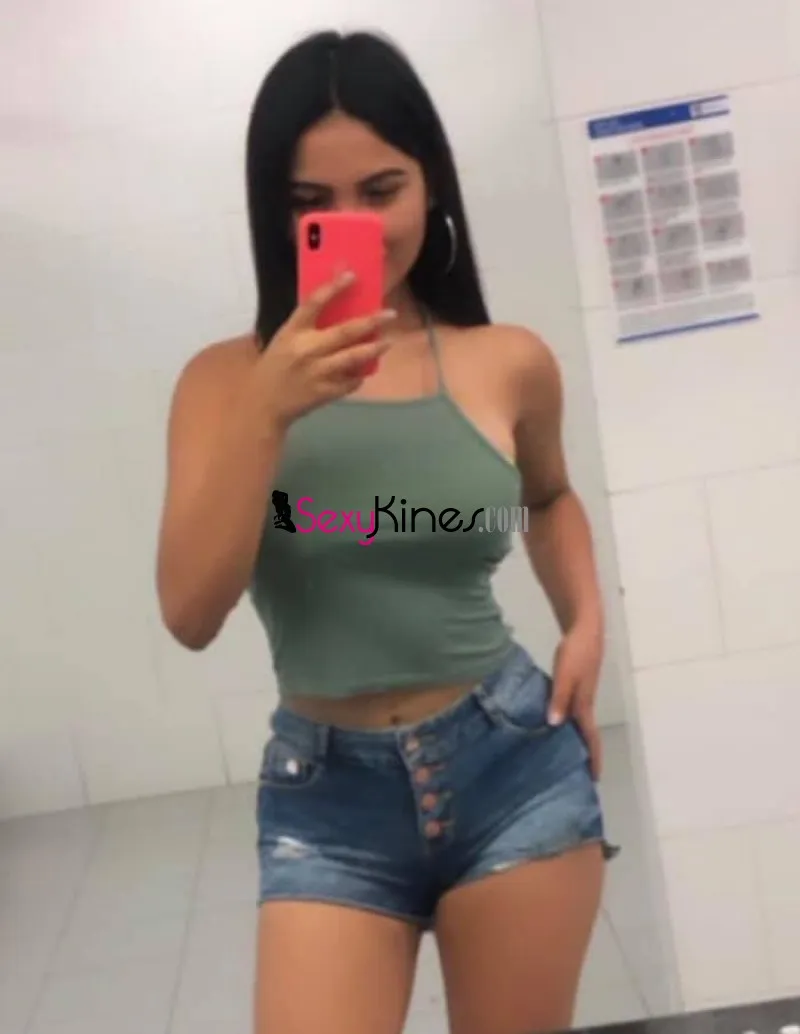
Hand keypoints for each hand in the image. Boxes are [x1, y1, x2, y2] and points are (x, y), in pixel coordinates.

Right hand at [253, 272, 396, 429]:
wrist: (263, 403)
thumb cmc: (275, 365)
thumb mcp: (285, 340)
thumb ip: (307, 326)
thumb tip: (339, 308)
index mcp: (293, 332)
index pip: (314, 303)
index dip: (333, 287)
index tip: (352, 275)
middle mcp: (307, 350)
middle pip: (345, 331)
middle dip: (371, 321)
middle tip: (390, 314)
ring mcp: (318, 372)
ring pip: (353, 357)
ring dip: (373, 349)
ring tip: (387, 343)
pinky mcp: (325, 392)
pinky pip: (350, 381)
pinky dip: (359, 375)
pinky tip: (365, 370)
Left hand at [548, 622, 603, 779]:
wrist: (585, 629)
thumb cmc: (576, 652)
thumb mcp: (565, 675)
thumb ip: (559, 698)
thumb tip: (554, 725)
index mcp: (584, 705)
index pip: (590, 737)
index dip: (593, 758)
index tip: (594, 779)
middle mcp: (585, 704)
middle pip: (587, 734)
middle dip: (585, 754)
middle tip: (577, 774)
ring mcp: (582, 694)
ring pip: (579, 724)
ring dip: (576, 740)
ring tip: (565, 755)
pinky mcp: (576, 686)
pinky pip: (572, 712)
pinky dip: (567, 723)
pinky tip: (554, 724)